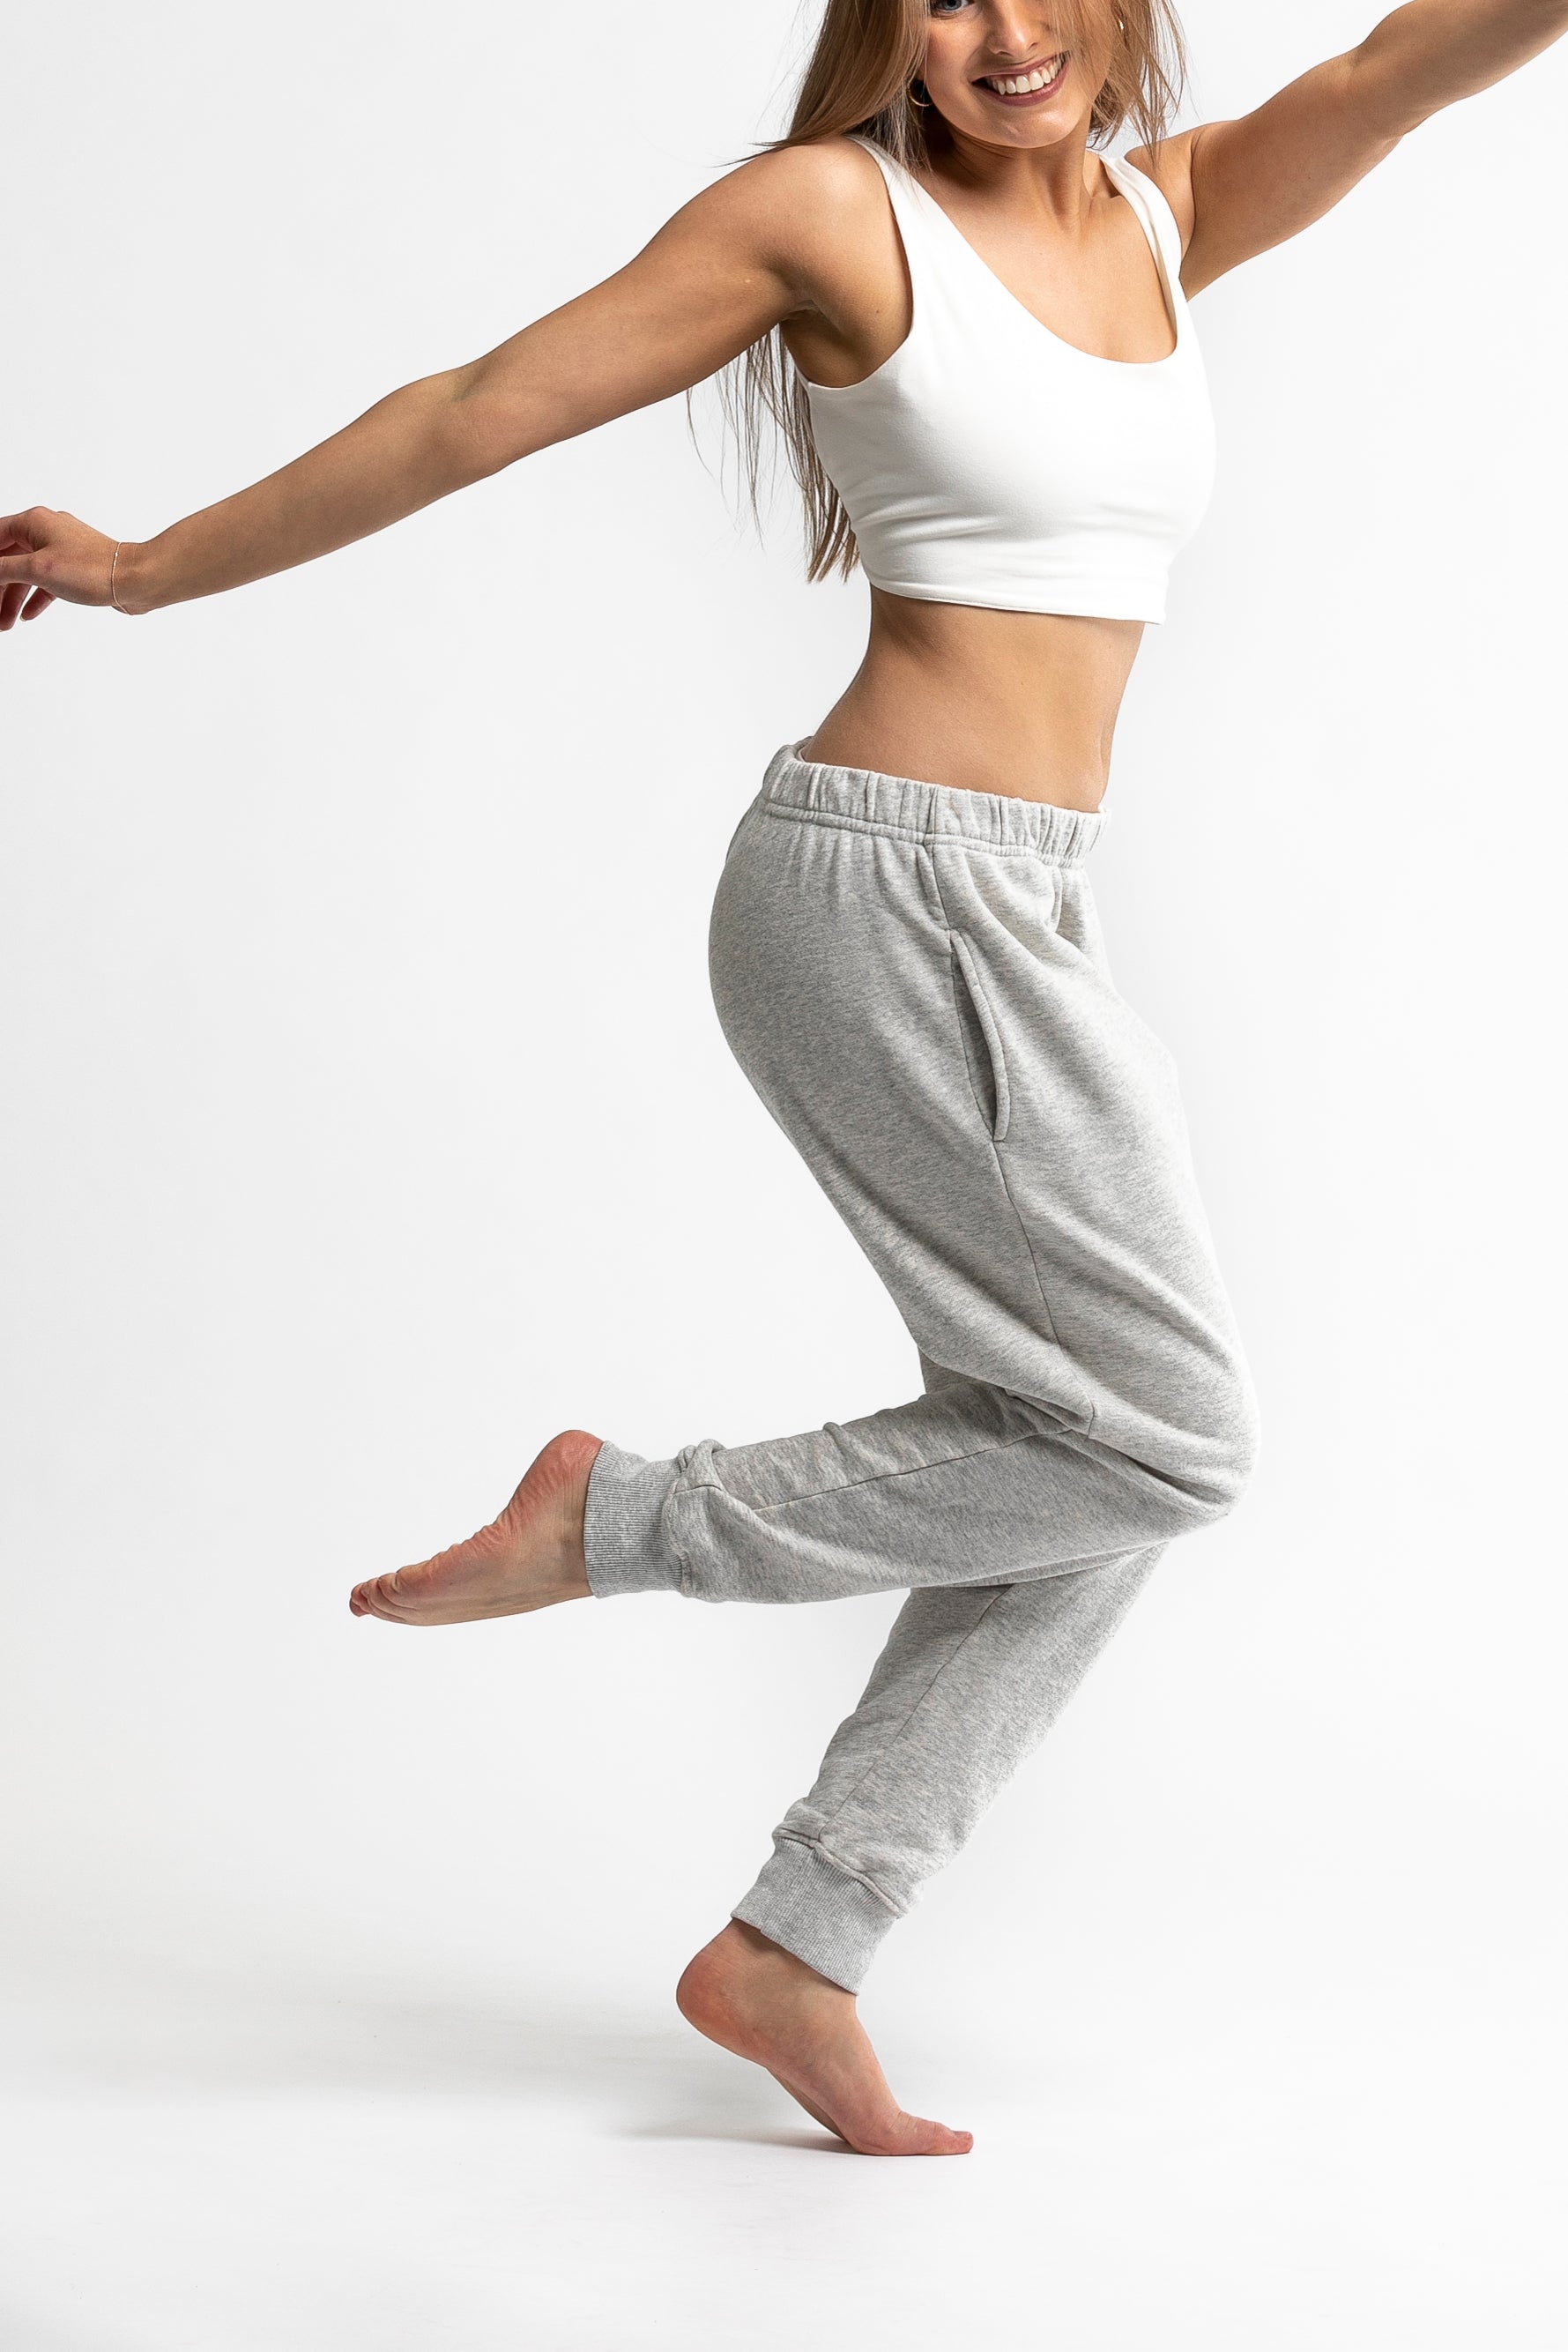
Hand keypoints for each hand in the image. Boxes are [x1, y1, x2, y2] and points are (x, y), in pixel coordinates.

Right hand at [0, 507, 124, 630]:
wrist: (134, 580)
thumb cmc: (92, 569)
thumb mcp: (37, 569)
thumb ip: (3, 570)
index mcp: (34, 522)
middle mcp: (46, 531)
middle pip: (9, 559)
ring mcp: (62, 550)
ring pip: (28, 574)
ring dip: (14, 598)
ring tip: (5, 623)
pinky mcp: (75, 568)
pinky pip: (47, 582)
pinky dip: (36, 598)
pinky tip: (28, 615)